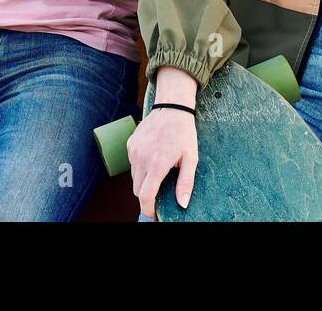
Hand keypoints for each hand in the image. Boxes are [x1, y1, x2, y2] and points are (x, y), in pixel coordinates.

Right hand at [126, 67, 199, 218]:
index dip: (148, 210)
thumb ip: (186, 183)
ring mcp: (133, 150)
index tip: (154, 215)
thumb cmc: (184, 132)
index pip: (145, 196)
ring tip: (159, 171)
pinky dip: (140, 167)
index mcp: (157, 164)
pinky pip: (132, 164)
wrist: (172, 106)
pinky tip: (153, 158)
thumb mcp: (191, 158)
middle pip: (137, 190)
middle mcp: (141, 158)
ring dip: (144, 181)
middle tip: (159, 193)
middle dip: (147, 196)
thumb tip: (183, 204)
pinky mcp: (130, 144)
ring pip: (134, 177)